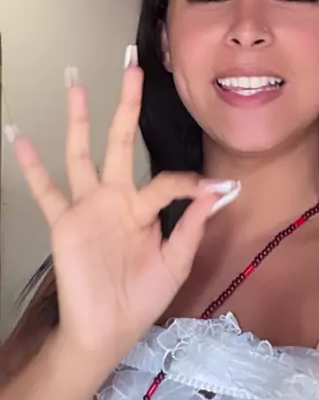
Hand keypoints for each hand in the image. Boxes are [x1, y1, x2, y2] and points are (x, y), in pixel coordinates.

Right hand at [9, 47, 239, 369]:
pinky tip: (19, 137)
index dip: (189, 184)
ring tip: (76, 85)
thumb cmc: (141, 298)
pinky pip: (45, 189)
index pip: (167, 180)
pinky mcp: (64, 221)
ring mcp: (88, 206)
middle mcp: (116, 197)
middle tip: (131, 67)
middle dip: (126, 105)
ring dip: (79, 120)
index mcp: (145, 207)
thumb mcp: (176, 263)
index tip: (210, 188)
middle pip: (120, 140)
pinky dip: (31, 165)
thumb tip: (218, 190)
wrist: (106, 332)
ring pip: (81, 154)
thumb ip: (193, 226)